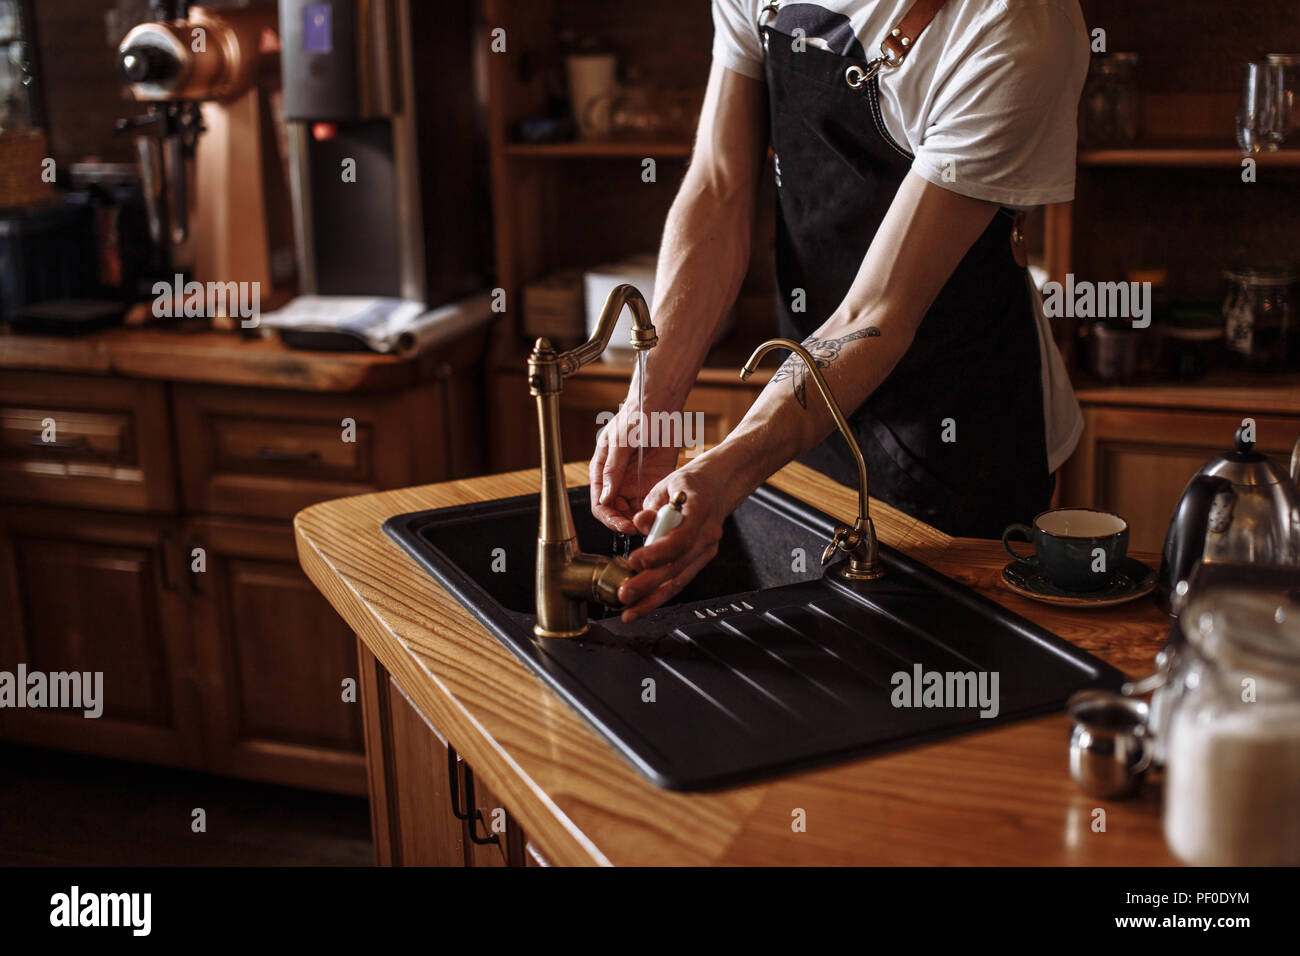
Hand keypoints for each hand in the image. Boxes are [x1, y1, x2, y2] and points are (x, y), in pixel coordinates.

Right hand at [589, 402, 678, 533]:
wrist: (663, 403)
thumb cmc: (636, 415)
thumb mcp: (621, 441)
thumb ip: (612, 469)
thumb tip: (605, 497)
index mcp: (602, 471)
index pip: (600, 504)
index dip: (610, 518)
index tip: (624, 526)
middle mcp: (617, 480)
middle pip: (616, 512)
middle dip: (626, 523)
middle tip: (641, 528)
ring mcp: (635, 481)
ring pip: (634, 511)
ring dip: (642, 519)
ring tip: (653, 522)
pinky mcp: (653, 480)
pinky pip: (652, 502)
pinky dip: (655, 510)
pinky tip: (663, 513)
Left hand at [616, 455, 739, 622]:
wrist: (719, 487)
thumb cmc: (692, 483)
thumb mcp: (668, 484)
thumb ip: (653, 506)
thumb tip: (640, 523)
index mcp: (700, 510)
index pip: (681, 538)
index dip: (657, 553)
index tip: (634, 562)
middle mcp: (707, 535)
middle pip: (677, 566)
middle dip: (648, 585)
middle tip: (624, 595)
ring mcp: (706, 550)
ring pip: (679, 580)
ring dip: (653, 599)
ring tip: (630, 612)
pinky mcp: (700, 560)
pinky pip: (680, 580)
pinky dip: (660, 594)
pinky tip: (642, 605)